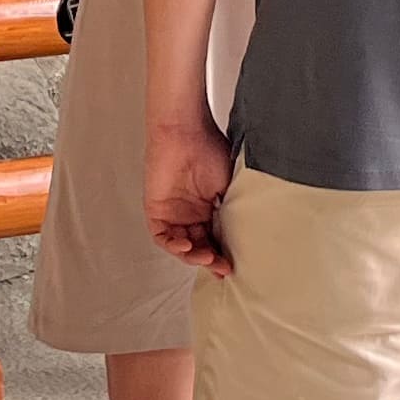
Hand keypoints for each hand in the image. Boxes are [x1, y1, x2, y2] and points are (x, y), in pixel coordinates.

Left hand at [146, 115, 237, 277]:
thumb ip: (232, 208)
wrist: (186, 132)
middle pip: (198, 245)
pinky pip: (162, 237)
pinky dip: (175, 245)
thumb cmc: (210, 149)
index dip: (222, 253)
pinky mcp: (155, 210)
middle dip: (211, 260)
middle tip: (223, 268)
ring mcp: (172, 212)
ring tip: (208, 258)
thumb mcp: (229, 184)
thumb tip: (244, 231)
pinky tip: (188, 246)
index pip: (214, 237)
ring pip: (181, 245)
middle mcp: (189, 212)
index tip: (233, 264)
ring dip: (194, 255)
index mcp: (207, 206)